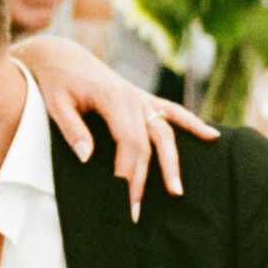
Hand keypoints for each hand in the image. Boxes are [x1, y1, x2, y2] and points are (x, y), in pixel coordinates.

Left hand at [13, 35, 216, 219]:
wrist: (62, 55)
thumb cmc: (56, 81)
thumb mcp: (56, 104)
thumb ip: (72, 129)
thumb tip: (87, 156)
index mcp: (114, 99)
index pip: (129, 143)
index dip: (128, 173)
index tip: (122, 199)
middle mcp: (133, 98)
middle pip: (147, 144)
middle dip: (143, 180)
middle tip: (135, 212)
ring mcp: (141, 98)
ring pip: (165, 133)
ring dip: (172, 163)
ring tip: (177, 191)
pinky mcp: (143, 98)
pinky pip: (173, 112)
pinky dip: (193, 124)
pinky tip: (212, 137)